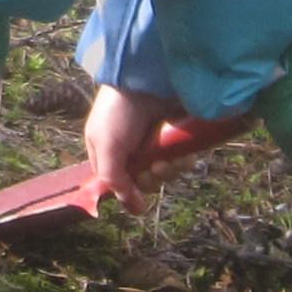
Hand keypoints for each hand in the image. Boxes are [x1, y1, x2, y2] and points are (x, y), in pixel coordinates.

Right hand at [84, 84, 209, 208]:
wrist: (146, 80)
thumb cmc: (119, 111)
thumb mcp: (107, 146)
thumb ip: (115, 181)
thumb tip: (136, 211)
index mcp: (110, 154)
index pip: (121, 185)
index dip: (131, 188)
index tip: (137, 178)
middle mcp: (134, 152)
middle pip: (146, 182)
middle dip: (153, 177)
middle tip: (155, 164)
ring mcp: (157, 145)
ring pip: (166, 174)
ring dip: (169, 170)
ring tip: (169, 156)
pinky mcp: (176, 139)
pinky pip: (183, 162)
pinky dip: (184, 161)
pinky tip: (183, 153)